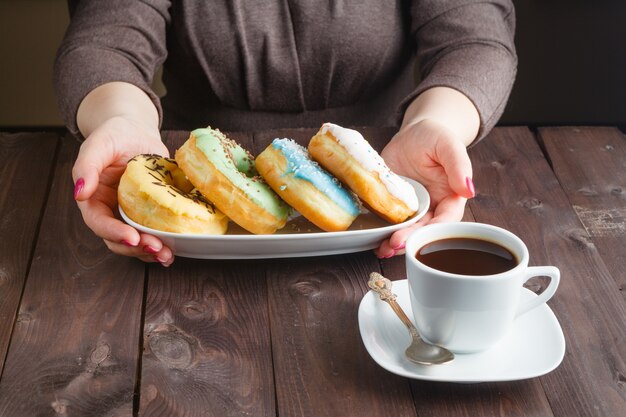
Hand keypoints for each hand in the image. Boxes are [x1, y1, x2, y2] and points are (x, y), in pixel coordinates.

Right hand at [72, 116, 174, 264]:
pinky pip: (154, 233)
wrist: (136, 133)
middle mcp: (111, 212)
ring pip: (137, 242)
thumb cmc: (115, 135)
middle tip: (157, 249)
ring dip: (151, 252)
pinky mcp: (150, 214)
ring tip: (168, 255)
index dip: (114, 233)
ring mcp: (131, 215)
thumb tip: (80, 193)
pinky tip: (176, 249)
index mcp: (93, 199)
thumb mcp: (99, 144)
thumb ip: (86, 167)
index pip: (99, 223)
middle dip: (137, 248)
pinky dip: (164, 244)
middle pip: (118, 240)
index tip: (132, 238)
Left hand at [375, 119, 474, 257]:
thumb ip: (459, 165)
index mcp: (450, 197)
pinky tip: (373, 241)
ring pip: (406, 232)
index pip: (447, 220)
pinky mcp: (393, 207)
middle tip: (394, 244)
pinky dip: (382, 234)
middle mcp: (432, 208)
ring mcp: (412, 210)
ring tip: (383, 249)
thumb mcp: (448, 145)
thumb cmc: (434, 137)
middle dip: (410, 241)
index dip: (434, 232)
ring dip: (395, 244)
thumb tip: (468, 189)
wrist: (411, 136)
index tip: (421, 237)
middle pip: (424, 232)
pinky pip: (389, 224)